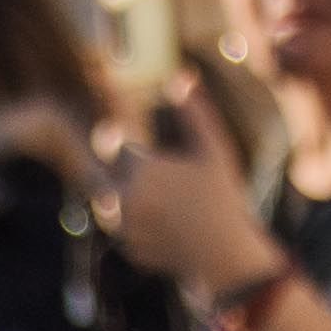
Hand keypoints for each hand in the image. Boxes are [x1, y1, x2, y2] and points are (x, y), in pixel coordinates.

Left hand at [93, 79, 278, 297]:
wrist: (226, 254)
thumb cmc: (224, 197)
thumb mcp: (214, 152)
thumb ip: (195, 114)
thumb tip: (181, 77)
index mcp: (140, 170)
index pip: (113, 144)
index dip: (118, 139)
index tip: (115, 134)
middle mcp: (123, 199)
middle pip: (104, 173)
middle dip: (121, 172)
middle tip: (148, 175)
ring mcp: (122, 226)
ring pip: (109, 201)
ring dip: (123, 196)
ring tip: (159, 199)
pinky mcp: (126, 247)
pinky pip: (123, 227)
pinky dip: (137, 222)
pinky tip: (166, 225)